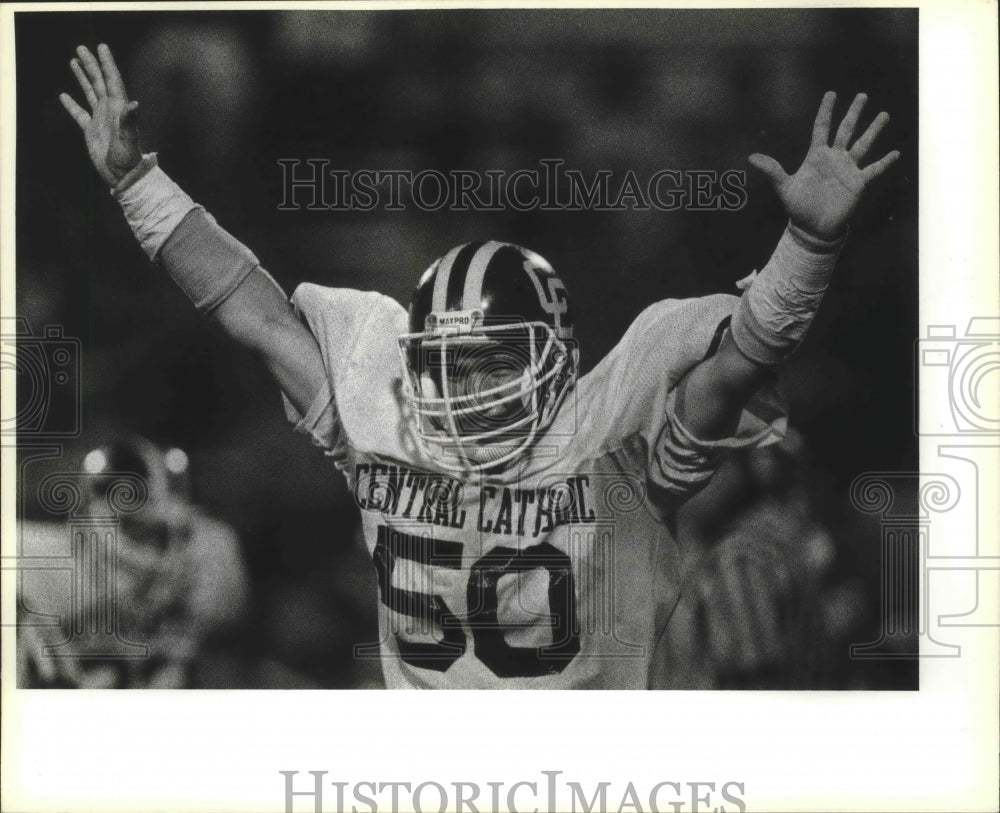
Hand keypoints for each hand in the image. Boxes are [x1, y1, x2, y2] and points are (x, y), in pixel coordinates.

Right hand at [60, 44, 140, 187]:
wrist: (124, 177)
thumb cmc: (129, 159)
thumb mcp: (129, 140)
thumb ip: (129, 122)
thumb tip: (134, 104)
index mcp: (119, 108)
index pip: (112, 80)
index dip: (107, 63)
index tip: (102, 47)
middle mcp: (110, 111)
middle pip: (99, 82)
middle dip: (91, 64)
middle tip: (82, 48)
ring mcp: (100, 119)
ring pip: (89, 92)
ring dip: (82, 77)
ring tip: (74, 61)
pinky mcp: (91, 131)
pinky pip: (79, 114)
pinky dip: (72, 104)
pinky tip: (64, 96)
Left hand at [748, 92, 899, 239]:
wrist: (812, 227)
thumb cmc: (798, 206)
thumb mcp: (784, 187)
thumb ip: (772, 171)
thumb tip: (751, 158)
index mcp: (816, 156)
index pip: (821, 128)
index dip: (826, 111)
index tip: (831, 94)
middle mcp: (834, 158)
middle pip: (846, 130)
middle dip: (854, 113)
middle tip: (862, 95)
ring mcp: (848, 169)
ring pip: (863, 144)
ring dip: (873, 130)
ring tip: (884, 114)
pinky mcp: (858, 183)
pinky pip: (873, 170)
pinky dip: (884, 162)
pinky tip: (895, 153)